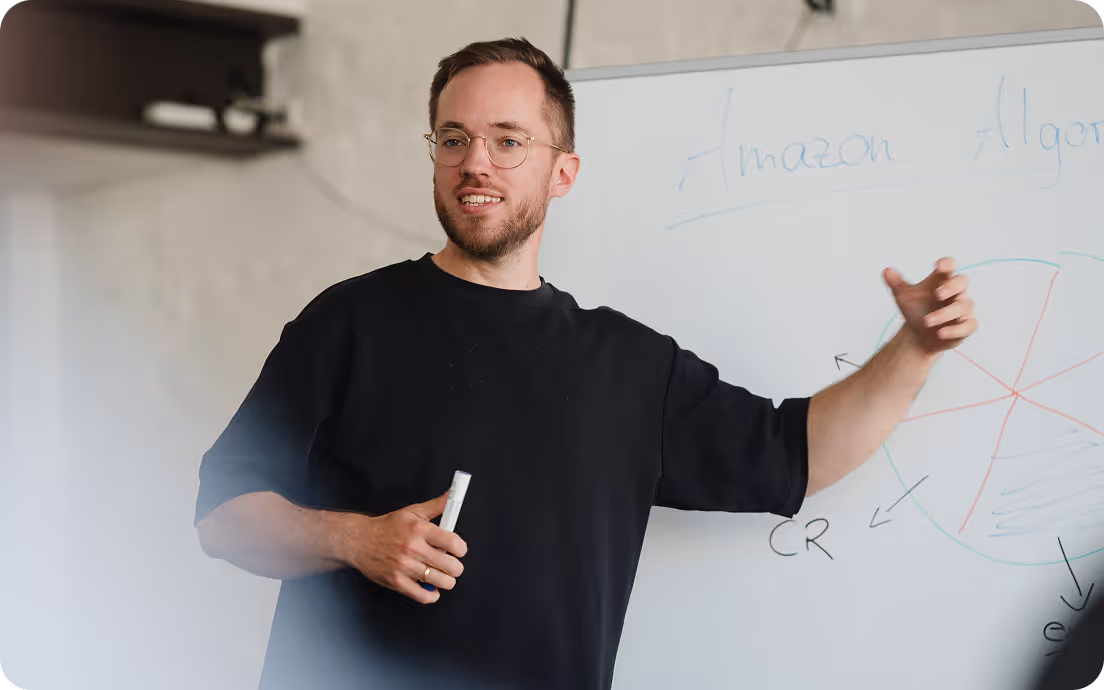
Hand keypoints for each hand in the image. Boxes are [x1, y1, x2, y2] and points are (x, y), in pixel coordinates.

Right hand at [333, 490, 467, 604]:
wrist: (359, 540)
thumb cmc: (388, 526)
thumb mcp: (413, 511)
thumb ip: (437, 505)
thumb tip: (453, 495)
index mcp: (419, 529)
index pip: (454, 543)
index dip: (461, 549)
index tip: (458, 550)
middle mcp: (413, 548)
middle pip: (452, 566)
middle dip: (456, 567)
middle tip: (451, 564)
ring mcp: (404, 566)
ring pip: (441, 582)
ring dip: (447, 581)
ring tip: (442, 575)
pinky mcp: (396, 582)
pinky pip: (424, 596)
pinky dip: (432, 595)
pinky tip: (431, 587)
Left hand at [883, 257, 977, 354]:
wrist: (919, 334)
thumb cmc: (916, 310)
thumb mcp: (904, 297)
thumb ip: (896, 284)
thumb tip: (886, 271)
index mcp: (941, 281)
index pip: (950, 266)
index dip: (947, 264)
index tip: (938, 266)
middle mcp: (955, 293)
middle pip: (961, 282)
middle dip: (951, 287)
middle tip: (937, 294)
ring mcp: (962, 309)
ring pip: (962, 306)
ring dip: (944, 314)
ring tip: (926, 321)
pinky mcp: (966, 326)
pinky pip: (968, 325)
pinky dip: (955, 330)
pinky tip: (941, 333)